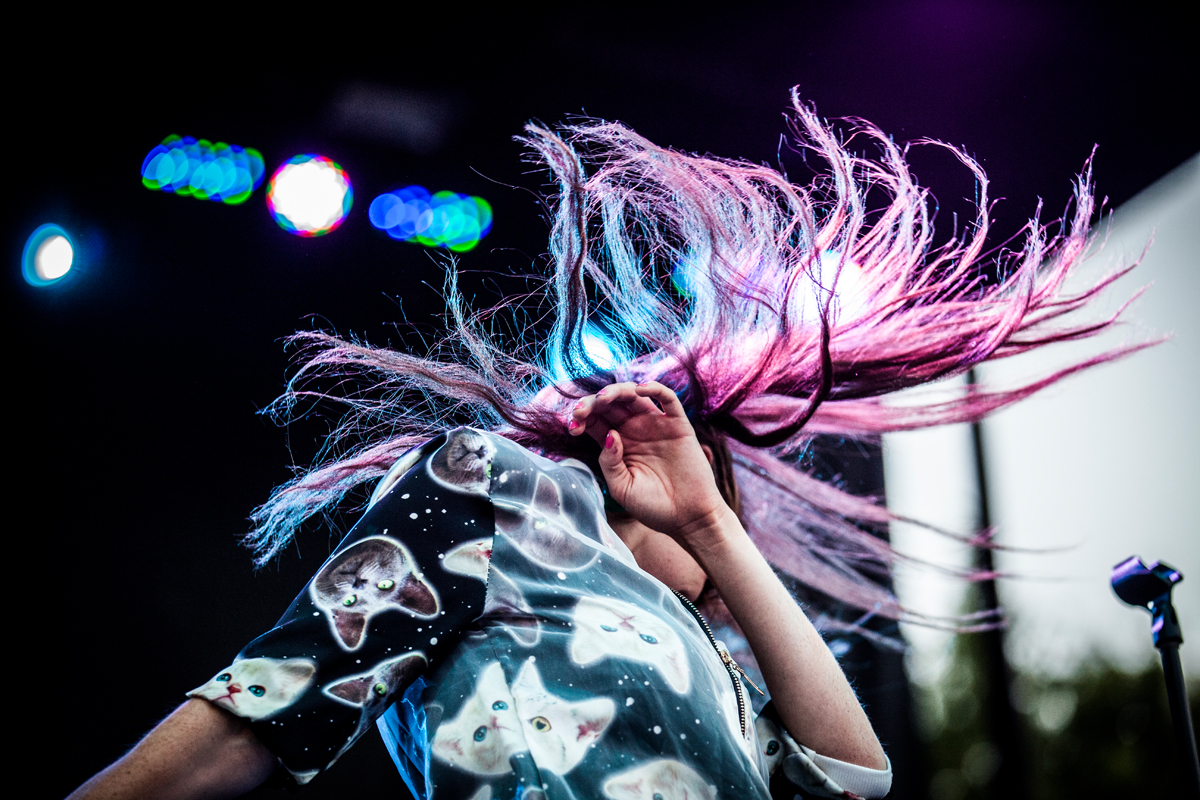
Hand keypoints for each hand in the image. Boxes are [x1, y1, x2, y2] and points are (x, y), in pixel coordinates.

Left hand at [568, 381, 729, 542]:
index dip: (582, 417)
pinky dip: (655, 388)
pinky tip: (640, 390)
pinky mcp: (678, 425)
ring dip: (617, 391)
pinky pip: (668, 399)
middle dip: (593, 402)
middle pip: (610, 404)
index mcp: (617, 444)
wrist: (688, 518)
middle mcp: (634, 430)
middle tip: (582, 410)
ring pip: (634, 395)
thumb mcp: (621, 488)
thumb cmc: (653, 506)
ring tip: (604, 398)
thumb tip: (609, 434)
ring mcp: (656, 425)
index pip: (595, 420)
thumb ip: (610, 462)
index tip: (573, 426)